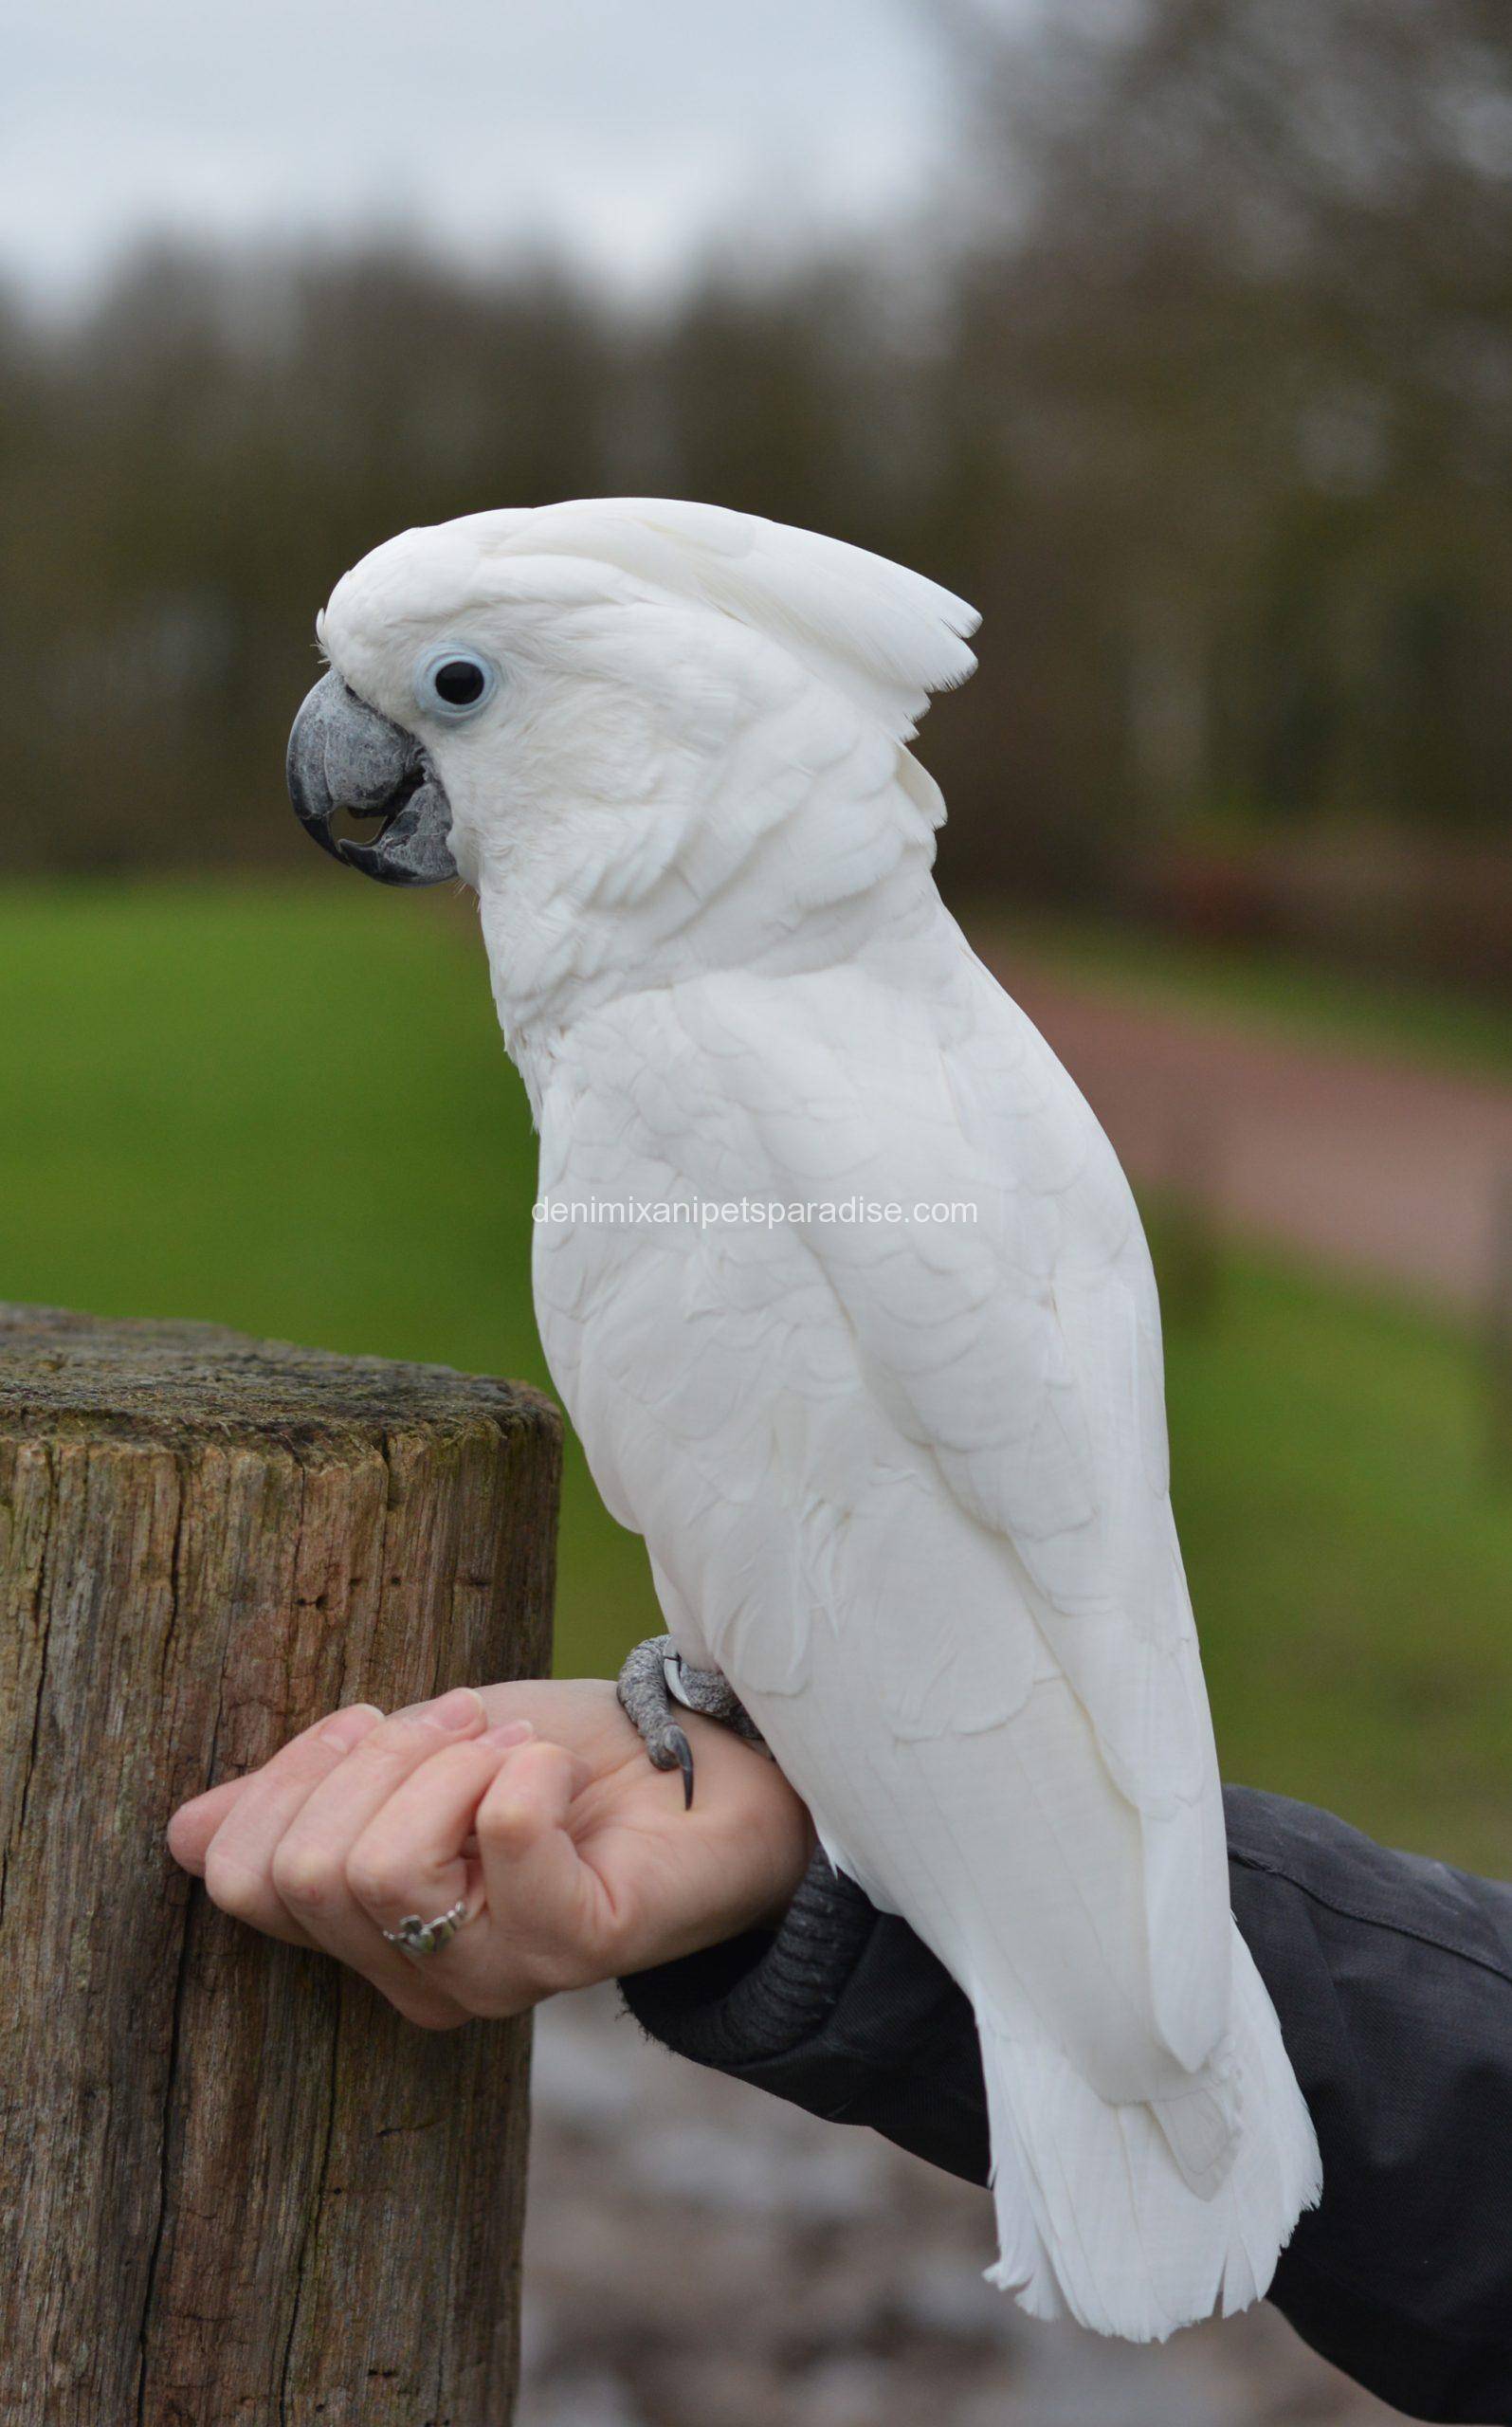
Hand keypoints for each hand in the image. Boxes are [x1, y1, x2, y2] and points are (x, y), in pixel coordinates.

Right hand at [166, 1678, 813, 2030]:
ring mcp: (496, 1976)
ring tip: (510, 1747)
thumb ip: (312, 1795)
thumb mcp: (416, 1754)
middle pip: (308, 1870)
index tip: (374, 1723)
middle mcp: (420, 1980)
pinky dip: (521, 1771)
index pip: (243, 1877)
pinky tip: (553, 1767)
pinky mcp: (578, 1946)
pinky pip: (503, 1840)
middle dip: (377, 1759)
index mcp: (367, 1936)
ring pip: (382, 1867)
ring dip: (450, 1762)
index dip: (291, 1777)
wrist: (712, 1768)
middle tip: (465, 1727)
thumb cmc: (562, 1759)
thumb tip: (184, 1830)